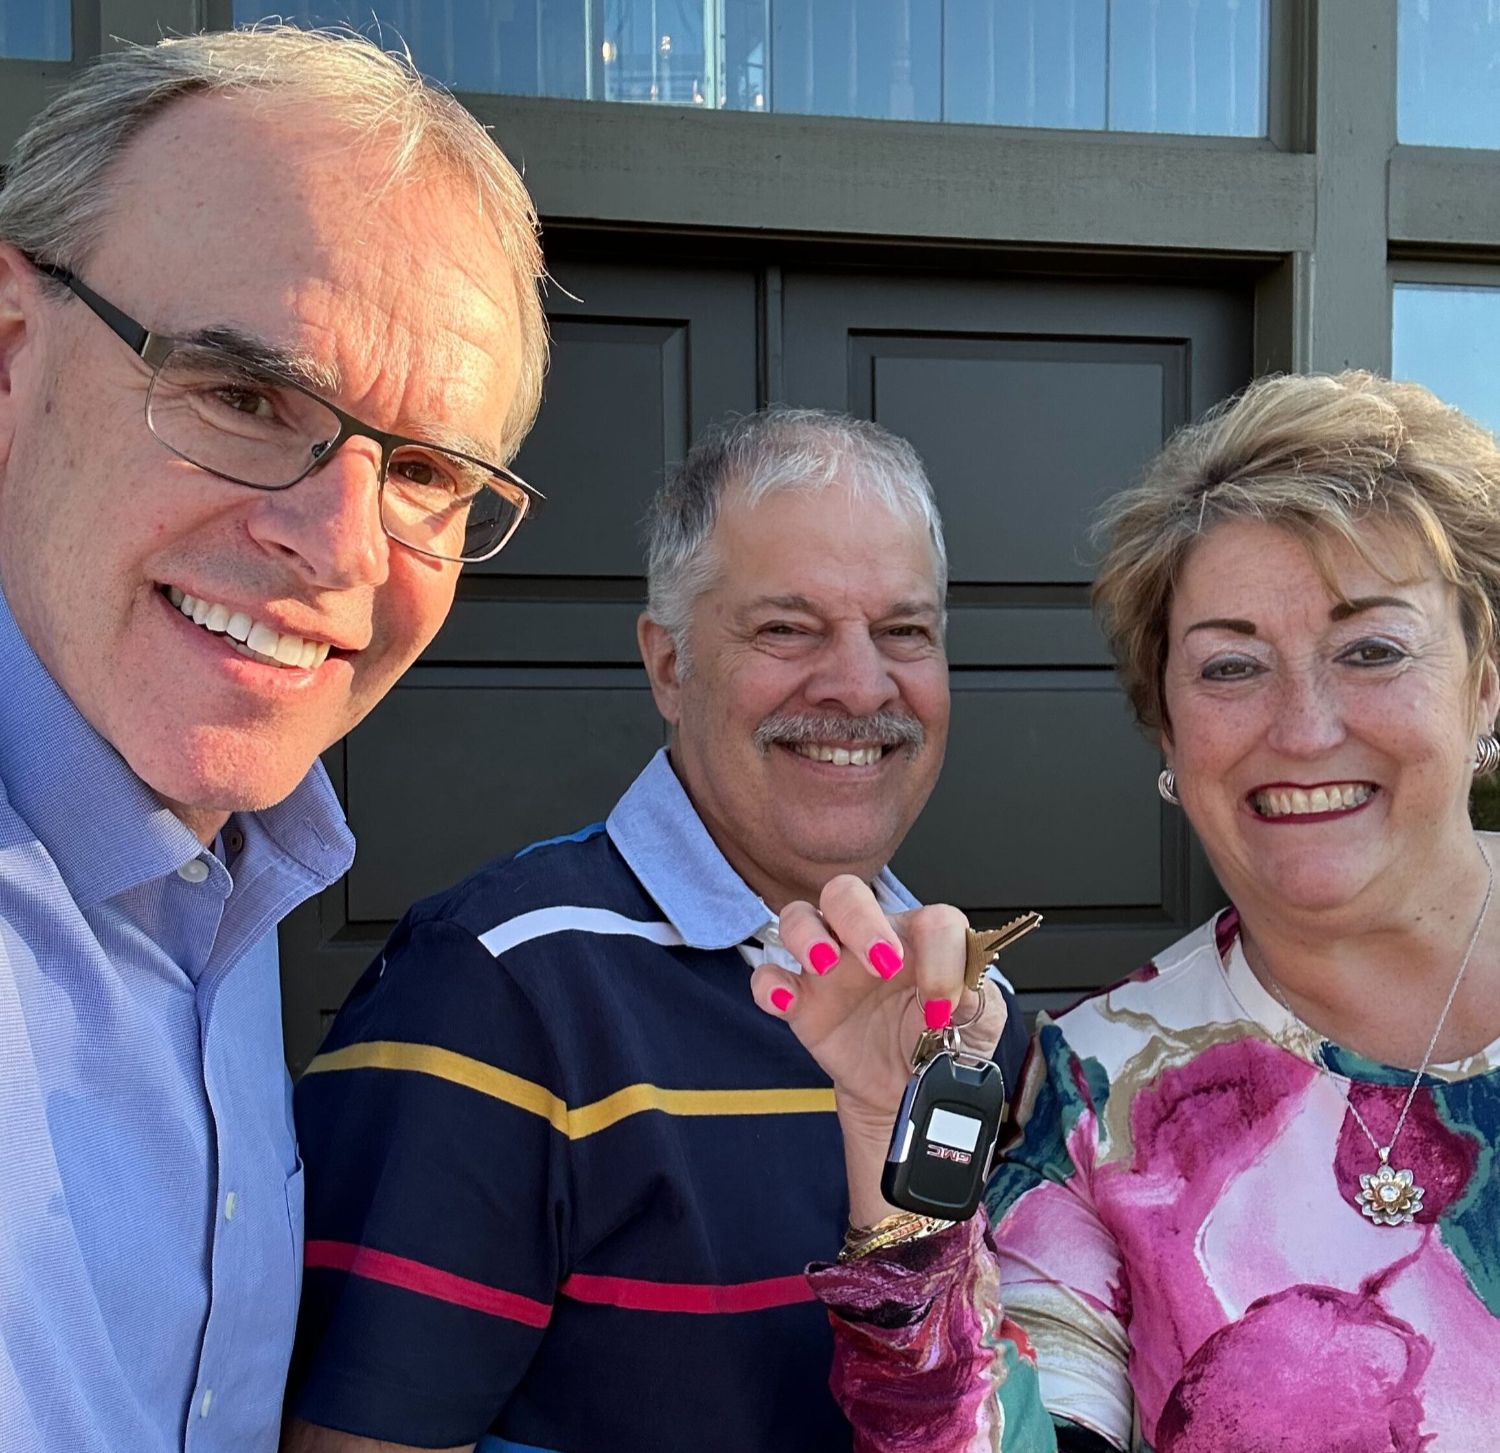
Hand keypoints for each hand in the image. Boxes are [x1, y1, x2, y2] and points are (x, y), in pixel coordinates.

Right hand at [749, 875, 1008, 1223]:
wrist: (911, 1092)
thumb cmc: (945, 1043)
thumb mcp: (980, 1021)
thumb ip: (977, 997)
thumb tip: (959, 990)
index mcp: (921, 937)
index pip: (931, 920)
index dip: (942, 957)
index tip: (944, 1004)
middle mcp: (870, 940)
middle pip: (847, 894)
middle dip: (860, 919)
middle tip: (883, 960)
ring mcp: (830, 969)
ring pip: (800, 918)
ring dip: (808, 935)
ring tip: (826, 964)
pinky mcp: (802, 1004)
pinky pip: (769, 978)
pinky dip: (770, 984)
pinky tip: (788, 1000)